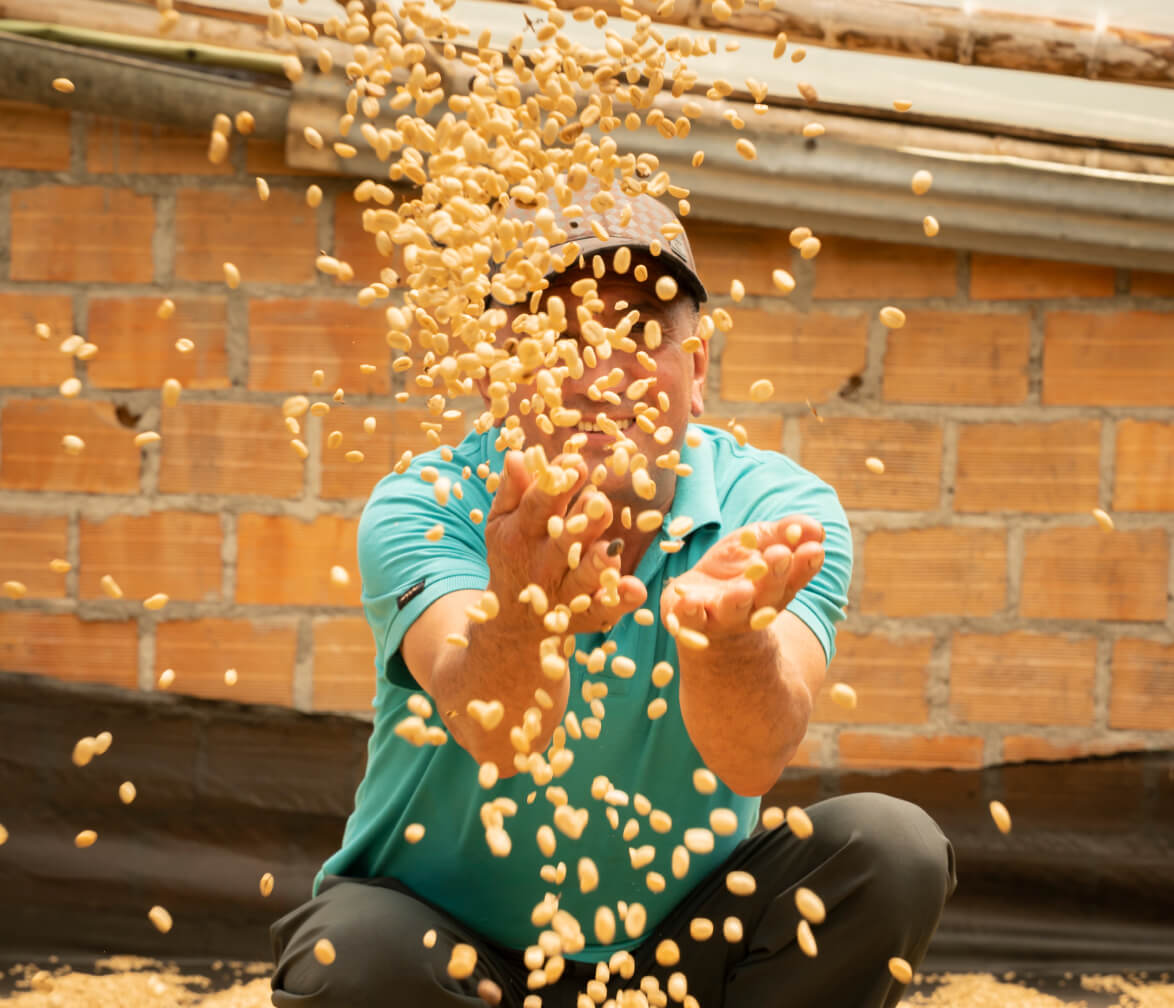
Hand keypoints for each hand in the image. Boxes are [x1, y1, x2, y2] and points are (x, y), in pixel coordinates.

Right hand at [485, 450, 646, 632]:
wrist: (510, 618)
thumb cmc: (513, 554)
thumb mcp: (502, 521)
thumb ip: (513, 489)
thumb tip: (519, 454)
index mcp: (522, 534)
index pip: (537, 506)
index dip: (555, 487)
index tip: (575, 463)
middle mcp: (543, 564)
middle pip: (564, 541)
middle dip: (582, 523)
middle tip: (599, 501)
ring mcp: (565, 592)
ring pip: (582, 578)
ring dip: (598, 564)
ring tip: (612, 549)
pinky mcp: (586, 616)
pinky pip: (604, 610)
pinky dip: (619, 602)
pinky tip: (635, 589)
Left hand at [660, 515, 824, 638]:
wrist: (697, 599)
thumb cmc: (736, 567)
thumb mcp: (759, 541)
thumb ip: (785, 534)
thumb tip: (817, 528)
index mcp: (776, 588)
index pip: (796, 577)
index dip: (806, 564)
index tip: (814, 548)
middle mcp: (754, 607)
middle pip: (768, 594)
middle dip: (775, 575)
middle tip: (779, 555)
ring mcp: (723, 616)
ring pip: (734, 611)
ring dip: (738, 600)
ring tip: (743, 589)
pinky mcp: (693, 620)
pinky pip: (692, 620)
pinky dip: (690, 612)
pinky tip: (689, 602)